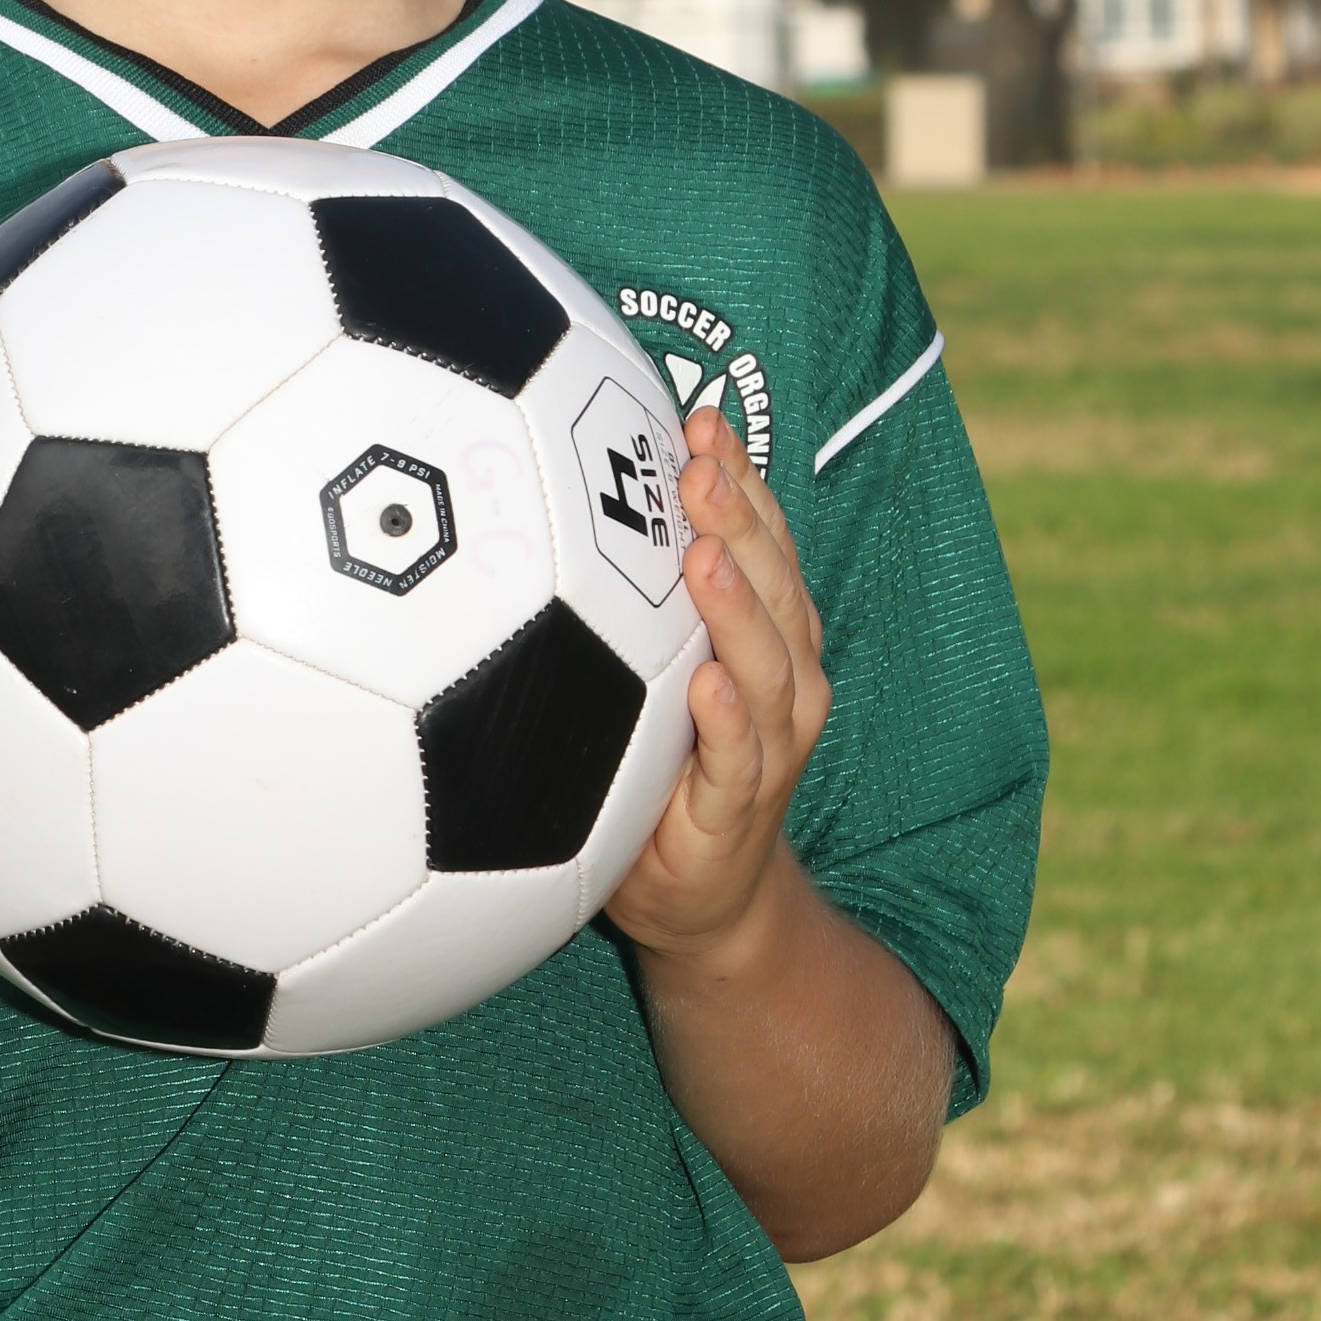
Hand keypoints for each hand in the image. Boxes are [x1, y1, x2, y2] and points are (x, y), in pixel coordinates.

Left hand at [604, 408, 827, 969]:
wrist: (704, 902)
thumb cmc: (664, 776)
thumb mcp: (644, 682)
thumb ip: (620, 609)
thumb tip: (539, 518)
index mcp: (762, 638)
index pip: (761, 543)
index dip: (739, 480)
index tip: (700, 418)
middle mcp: (781, 679)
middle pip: (772, 585)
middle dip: (741, 519)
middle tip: (698, 463)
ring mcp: (769, 745)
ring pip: (769, 663)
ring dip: (738, 608)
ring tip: (705, 557)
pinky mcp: (740, 809)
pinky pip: (739, 760)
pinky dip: (728, 723)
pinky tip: (706, 688)